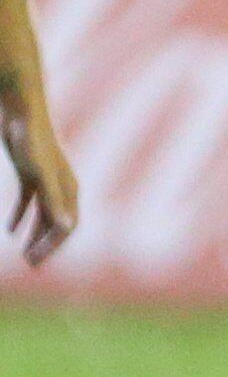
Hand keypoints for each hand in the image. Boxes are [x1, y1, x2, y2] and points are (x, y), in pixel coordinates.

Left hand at [5, 100, 74, 265]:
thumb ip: (54, 200)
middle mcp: (62, 187)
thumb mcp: (40, 174)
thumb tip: (67, 228)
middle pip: (58, 223)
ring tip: (23, 254)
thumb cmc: (31, 141)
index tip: (36, 262)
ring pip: (44, 215)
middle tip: (31, 265)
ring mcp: (47, 180)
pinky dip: (21, 217)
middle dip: (46, 246)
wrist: (21, 111)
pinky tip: (10, 230)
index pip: (66, 226)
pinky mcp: (31, 174)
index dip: (53, 246)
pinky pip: (29, 202)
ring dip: (35, 235)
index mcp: (69, 189)